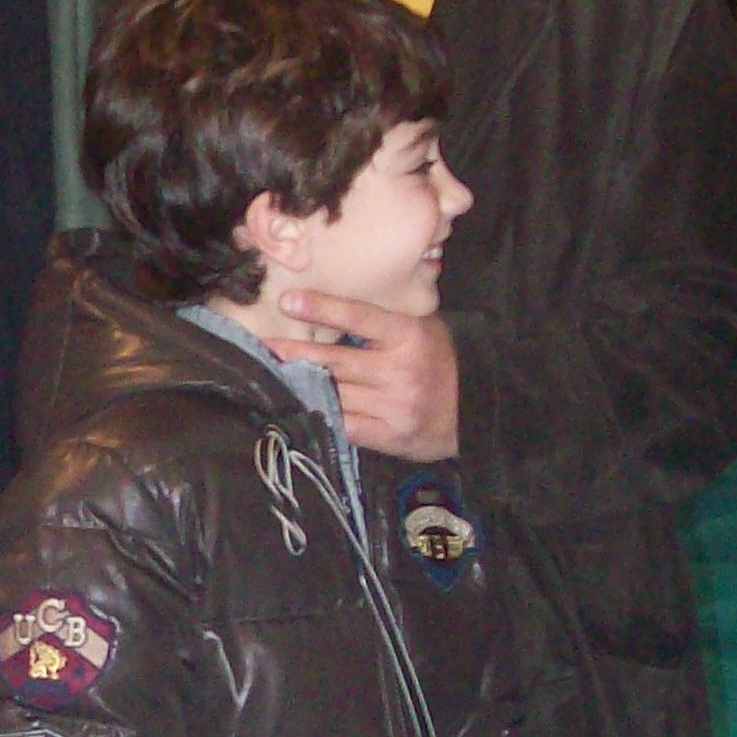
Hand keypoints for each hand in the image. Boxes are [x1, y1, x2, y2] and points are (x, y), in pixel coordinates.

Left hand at [274, 293, 458, 460]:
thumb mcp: (421, 328)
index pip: (359, 316)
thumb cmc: (440, 361)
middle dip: (294, 353)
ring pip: (335, 393)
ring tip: (271, 374)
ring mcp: (394, 406)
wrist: (475, 410)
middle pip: (336, 361)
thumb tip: (330, 308)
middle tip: (261, 345)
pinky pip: (345, 424)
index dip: (322, 308)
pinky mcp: (389, 436)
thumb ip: (383, 321)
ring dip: (300, 385)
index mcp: (409, 336)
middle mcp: (400, 371)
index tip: (287, 301)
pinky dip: (320, 414)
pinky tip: (298, 405)